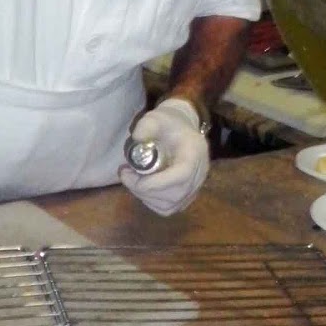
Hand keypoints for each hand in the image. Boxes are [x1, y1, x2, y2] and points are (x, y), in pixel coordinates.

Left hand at [119, 98, 209, 215]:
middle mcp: (199, 174)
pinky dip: (152, 203)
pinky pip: (170, 208)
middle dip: (145, 190)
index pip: (181, 176)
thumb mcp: (156, 117)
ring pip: (171, 205)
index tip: (132, 175)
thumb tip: (136, 138)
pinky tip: (142, 189)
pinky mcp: (188, 196)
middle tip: (125, 175)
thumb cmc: (168, 123)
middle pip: (175, 195)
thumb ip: (146, 125)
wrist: (182, 128)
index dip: (156, 182)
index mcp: (194, 153)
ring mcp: (196, 187)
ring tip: (132, 181)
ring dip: (146, 197)